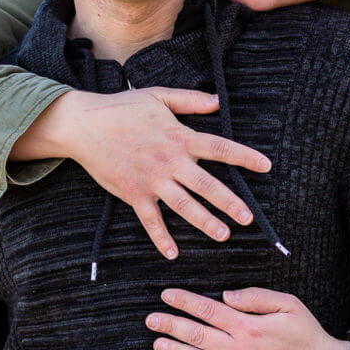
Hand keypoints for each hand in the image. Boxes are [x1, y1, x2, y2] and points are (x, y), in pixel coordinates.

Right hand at [11, 88, 270, 257]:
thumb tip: (218, 101)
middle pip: (206, 184)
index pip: (219, 148)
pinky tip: (173, 253)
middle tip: (248, 218)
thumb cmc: (122, 108)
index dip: (245, 157)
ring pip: (183, 205)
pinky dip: (160, 237)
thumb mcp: (158, 96)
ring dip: (204, 221)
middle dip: (229, 202)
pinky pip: (150, 219)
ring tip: (223, 236)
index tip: (266, 166)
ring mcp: (151, 179)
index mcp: (179, 136)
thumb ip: (190, 100)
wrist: (83, 125)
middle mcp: (169, 160)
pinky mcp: (133, 193)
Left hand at [146, 286, 349, 349]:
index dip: (185, 301)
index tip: (166, 295)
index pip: (209, 310)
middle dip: (172, 325)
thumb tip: (226, 295)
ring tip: (157, 345)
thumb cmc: (307, 336)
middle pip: (198, 336)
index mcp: (249, 327)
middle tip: (151, 320)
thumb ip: (256, 297)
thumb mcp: (289, 305)